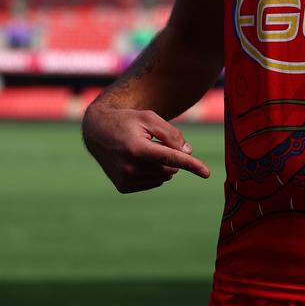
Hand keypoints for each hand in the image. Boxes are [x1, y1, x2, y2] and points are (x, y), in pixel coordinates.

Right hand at [82, 105, 209, 192]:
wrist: (98, 131)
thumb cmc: (128, 121)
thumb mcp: (150, 118)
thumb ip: (172, 134)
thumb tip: (187, 153)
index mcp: (137, 149)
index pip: (171, 158)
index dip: (191, 165)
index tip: (207, 173)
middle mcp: (130, 167)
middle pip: (170, 167)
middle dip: (172, 156)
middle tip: (156, 142)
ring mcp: (126, 180)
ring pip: (164, 176)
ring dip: (163, 164)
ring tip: (145, 150)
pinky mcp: (124, 187)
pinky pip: (154, 182)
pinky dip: (154, 172)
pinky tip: (140, 160)